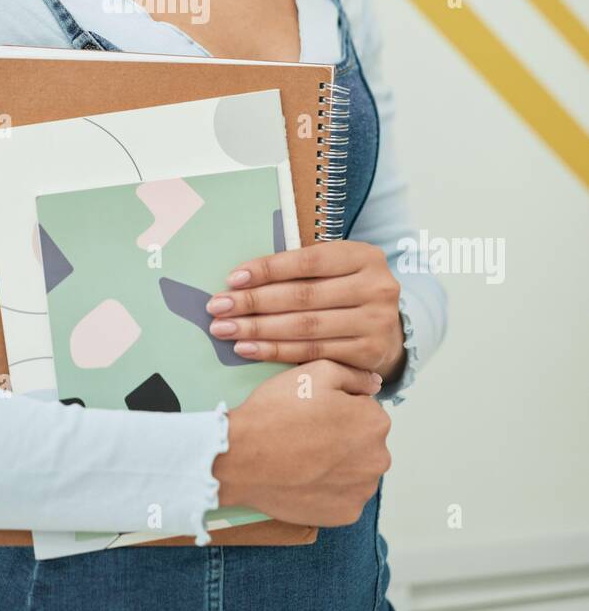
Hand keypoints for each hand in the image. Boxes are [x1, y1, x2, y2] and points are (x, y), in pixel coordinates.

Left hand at [205, 241, 406, 385]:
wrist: (391, 330)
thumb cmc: (349, 292)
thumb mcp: (337, 268)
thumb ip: (302, 269)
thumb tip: (241, 278)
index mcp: (365, 256)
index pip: (308, 261)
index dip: (267, 269)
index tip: (232, 278)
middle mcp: (376, 287)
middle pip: (303, 296)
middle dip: (254, 302)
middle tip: (218, 307)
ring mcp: (376, 323)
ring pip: (305, 327)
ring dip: (258, 329)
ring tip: (225, 329)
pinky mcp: (369, 354)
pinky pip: (312, 353)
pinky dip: (276, 351)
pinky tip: (248, 348)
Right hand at [215, 359, 391, 524]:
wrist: (242, 456)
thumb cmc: (278, 411)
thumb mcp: (317, 373)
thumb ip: (355, 375)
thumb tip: (375, 383)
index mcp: (376, 423)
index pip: (366, 410)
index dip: (339, 407)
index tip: (315, 411)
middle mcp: (378, 459)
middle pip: (364, 443)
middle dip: (344, 437)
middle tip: (308, 433)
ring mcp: (362, 491)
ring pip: (355, 472)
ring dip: (338, 465)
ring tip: (304, 457)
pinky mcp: (345, 514)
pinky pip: (343, 497)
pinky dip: (328, 489)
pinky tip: (305, 478)